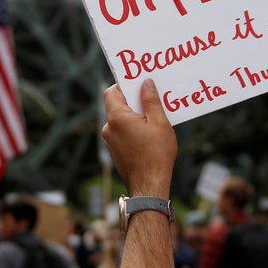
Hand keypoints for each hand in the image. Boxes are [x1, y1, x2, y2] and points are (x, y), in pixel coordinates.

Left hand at [102, 80, 176, 197]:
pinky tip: (149, 134)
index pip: (112, 91)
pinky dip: (133, 129)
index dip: (124, 84)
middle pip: (118, 105)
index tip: (138, 82)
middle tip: (152, 98)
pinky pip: (123, 133)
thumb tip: (146, 83)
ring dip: (135, 116)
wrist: (149, 185)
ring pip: (121, 120)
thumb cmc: (156, 154)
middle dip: (134, 101)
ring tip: (155, 118)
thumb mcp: (159, 122)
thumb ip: (151, 100)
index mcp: (117, 117)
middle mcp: (109, 128)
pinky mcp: (115, 151)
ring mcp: (110, 141)